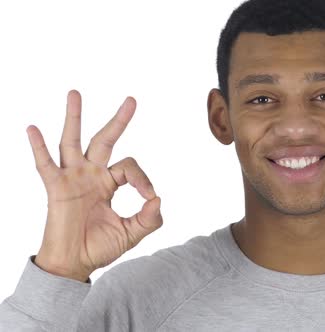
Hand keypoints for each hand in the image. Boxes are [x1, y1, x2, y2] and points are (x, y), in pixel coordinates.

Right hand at [27, 90, 162, 281]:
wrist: (74, 264)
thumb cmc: (99, 247)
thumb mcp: (131, 233)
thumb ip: (149, 219)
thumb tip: (158, 199)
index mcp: (109, 183)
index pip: (130, 167)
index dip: (143, 179)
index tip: (149, 196)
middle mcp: (91, 175)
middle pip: (104, 140)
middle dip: (119, 121)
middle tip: (132, 100)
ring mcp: (73, 178)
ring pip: (72, 141)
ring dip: (74, 118)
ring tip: (75, 93)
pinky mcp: (56, 188)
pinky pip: (45, 164)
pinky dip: (38, 147)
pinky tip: (33, 128)